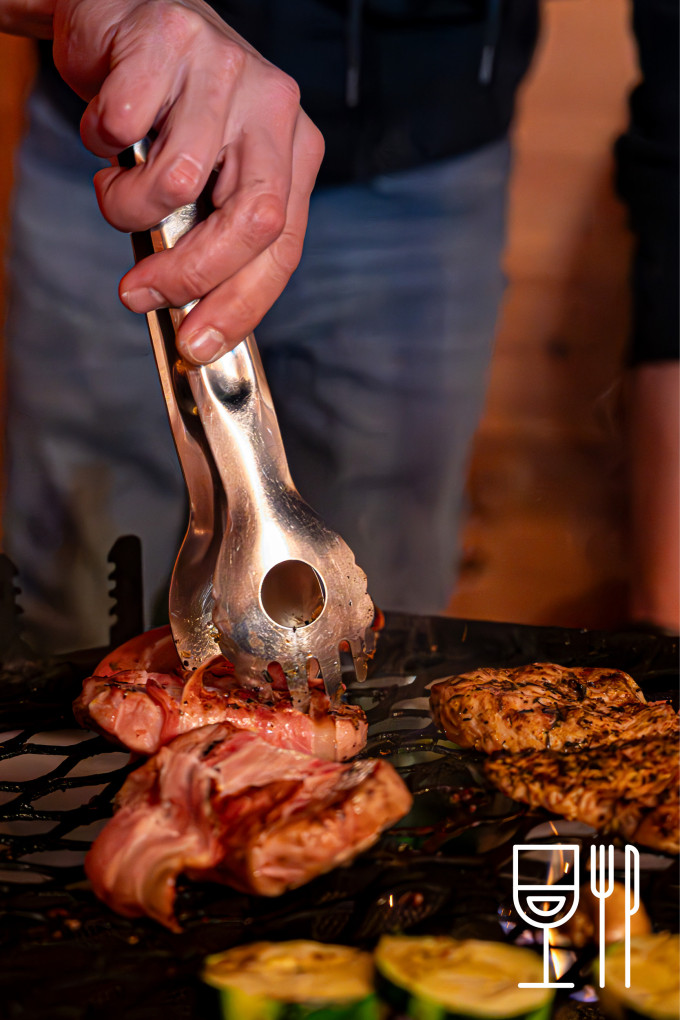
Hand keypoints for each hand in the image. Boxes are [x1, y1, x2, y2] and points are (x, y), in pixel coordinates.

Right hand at [52, 0, 323, 362]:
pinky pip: (123, 126)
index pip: (283, 248)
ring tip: (115, 185)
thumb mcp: (208, 177)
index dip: (240, 306)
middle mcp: (275, 106)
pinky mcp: (169, 38)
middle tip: (140, 295)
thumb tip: (194, 320)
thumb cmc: (167, 108)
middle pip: (251, 221)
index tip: (198, 345)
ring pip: (177, 182)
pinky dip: (98, 140)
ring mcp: (227, 68)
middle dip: (189, 275)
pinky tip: (107, 124)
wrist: (123, 14)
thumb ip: (214, 235)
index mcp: (296, 149)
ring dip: (127, 205)